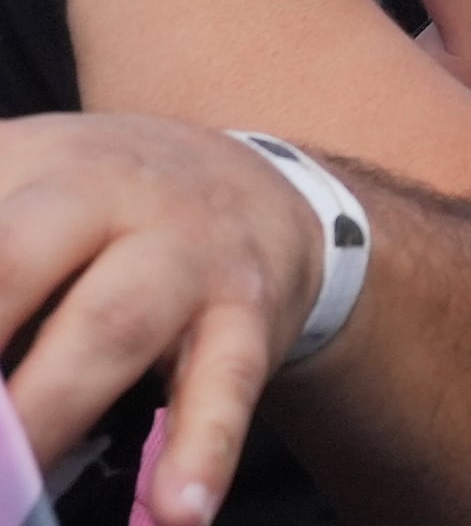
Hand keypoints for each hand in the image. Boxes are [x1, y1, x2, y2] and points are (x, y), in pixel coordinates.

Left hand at [0, 114, 327, 525]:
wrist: (262, 184)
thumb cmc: (97, 209)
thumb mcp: (14, 185)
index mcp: (25, 162)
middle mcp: (106, 194)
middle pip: (16, 256)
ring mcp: (185, 253)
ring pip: (113, 325)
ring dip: (44, 413)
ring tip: (4, 492)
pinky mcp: (249, 315)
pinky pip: (227, 383)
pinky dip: (201, 451)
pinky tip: (174, 512)